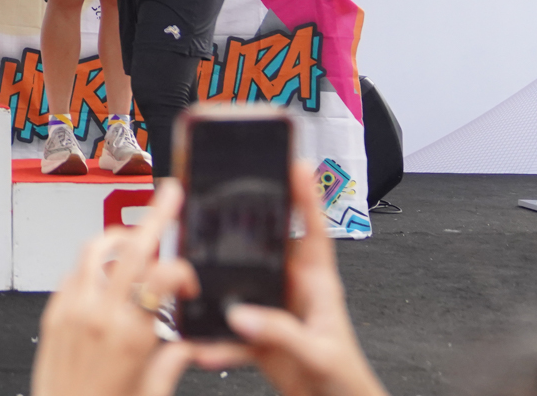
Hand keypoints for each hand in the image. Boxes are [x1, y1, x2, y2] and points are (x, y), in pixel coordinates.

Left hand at [31, 179, 195, 395]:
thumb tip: (193, 343)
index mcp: (133, 336)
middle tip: (169, 196)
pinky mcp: (53, 314)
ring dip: (117, 237)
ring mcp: (73, 310)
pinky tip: (104, 279)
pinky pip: (73, 274)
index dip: (183, 270)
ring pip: (95, 250)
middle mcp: (100, 315)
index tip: (188, 282)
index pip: (164, 276)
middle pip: (132, 248)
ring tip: (132, 237)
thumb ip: (175, 359)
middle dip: (156, 216)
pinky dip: (92, 268)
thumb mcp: (153, 391)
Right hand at [186, 160, 388, 395]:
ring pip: (237, 286)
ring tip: (192, 280)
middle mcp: (292, 290)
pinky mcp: (256, 335)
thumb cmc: (344, 378)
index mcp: (317, 284)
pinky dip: (212, 339)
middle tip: (215, 203)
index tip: (296, 164)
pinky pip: (226, 330)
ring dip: (214, 287)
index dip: (306, 197)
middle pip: (264, 248)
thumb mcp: (319, 353)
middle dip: (240, 227)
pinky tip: (200, 346)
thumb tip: (241, 314)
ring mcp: (271, 311)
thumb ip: (282, 332)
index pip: (313, 231)